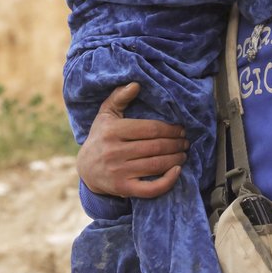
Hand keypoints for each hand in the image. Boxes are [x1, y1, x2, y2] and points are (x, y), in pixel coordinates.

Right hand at [76, 83, 188, 197]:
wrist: (86, 169)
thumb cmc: (101, 137)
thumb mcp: (106, 114)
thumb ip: (119, 97)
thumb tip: (136, 84)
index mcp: (112, 131)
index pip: (150, 129)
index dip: (170, 129)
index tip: (181, 129)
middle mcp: (114, 151)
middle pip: (156, 147)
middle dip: (176, 144)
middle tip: (186, 142)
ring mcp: (119, 172)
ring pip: (156, 165)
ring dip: (176, 159)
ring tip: (183, 154)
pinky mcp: (123, 188)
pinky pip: (151, 188)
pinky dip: (168, 181)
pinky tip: (177, 171)